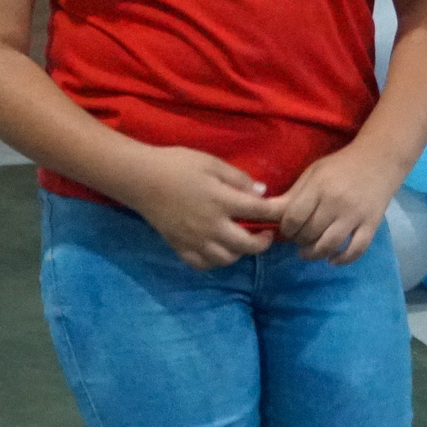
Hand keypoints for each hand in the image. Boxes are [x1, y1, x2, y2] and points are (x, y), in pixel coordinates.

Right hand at [119, 146, 278, 270]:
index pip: (259, 211)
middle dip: (263, 242)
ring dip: (240, 252)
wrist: (140, 179)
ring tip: (242, 241)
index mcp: (221, 201)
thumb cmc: (177, 164)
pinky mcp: (180, 247)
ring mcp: (195, 240)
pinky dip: (215, 260)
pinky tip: (219, 249)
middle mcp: (211, 226)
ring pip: (227, 259)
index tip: (286, 211)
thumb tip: (262, 192)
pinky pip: (203, 264)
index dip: (278, 212)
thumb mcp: (211, 162)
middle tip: (267, 233)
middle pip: (247, 245)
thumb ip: (238, 178)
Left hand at [263, 144, 399, 263]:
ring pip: (329, 245)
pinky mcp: (372, 224)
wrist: (380, 159)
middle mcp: (336, 202)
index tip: (287, 229)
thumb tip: (270, 214)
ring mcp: (355, 215)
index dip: (286, 229)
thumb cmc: (341, 165)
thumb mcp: (314, 172)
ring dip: (314, 254)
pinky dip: (342, 259)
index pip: (294, 217)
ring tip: (308, 253)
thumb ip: (294, 194)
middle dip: (299, 241)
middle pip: (309, 233)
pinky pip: (356, 249)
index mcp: (319, 186)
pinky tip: (332, 260)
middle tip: (298, 239)